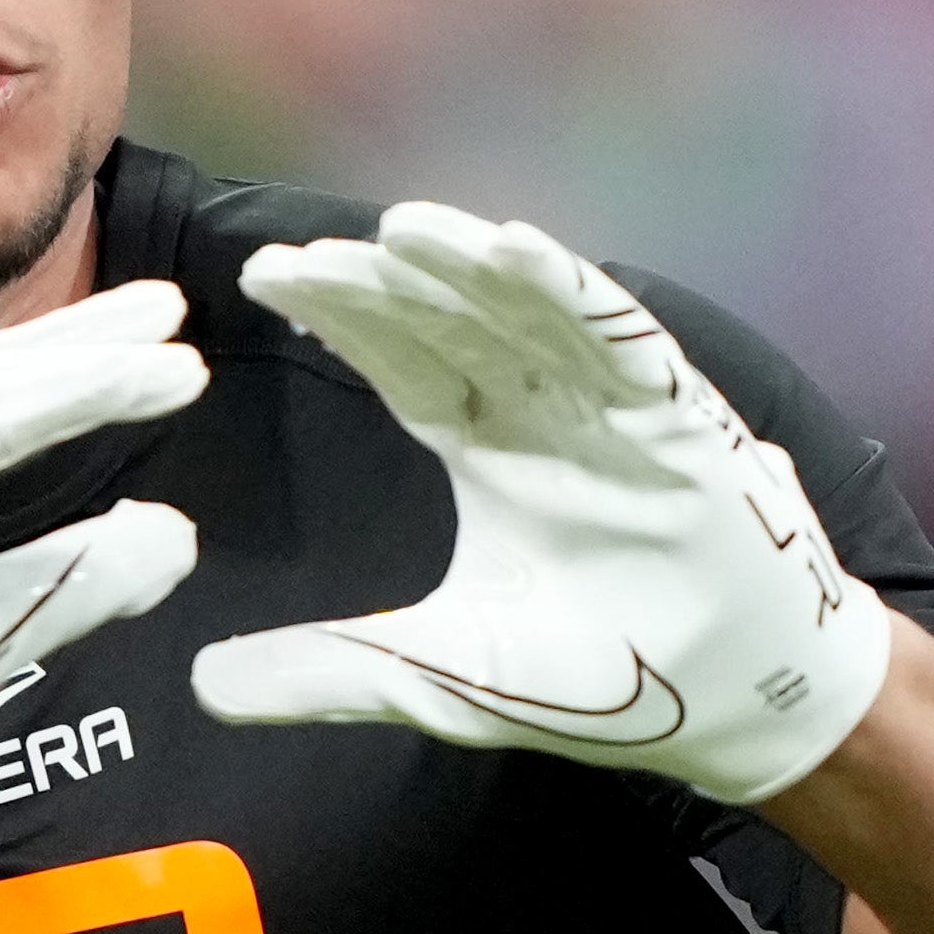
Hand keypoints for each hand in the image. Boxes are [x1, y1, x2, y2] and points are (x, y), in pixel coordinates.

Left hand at [192, 203, 890, 804]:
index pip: (401, 361)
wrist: (735, 706)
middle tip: (308, 250)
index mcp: (488, 448)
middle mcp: (545, 409)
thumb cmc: (607, 679)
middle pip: (452, 321)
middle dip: (383, 281)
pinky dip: (575, 295)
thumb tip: (199, 685)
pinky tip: (522, 252)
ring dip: (471, 267)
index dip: (342, 316)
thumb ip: (329, 672)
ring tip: (404, 228)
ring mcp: (614, 406)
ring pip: (530, 311)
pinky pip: (623, 339)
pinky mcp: (681, 417)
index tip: (267, 275)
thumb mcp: (442, 677)